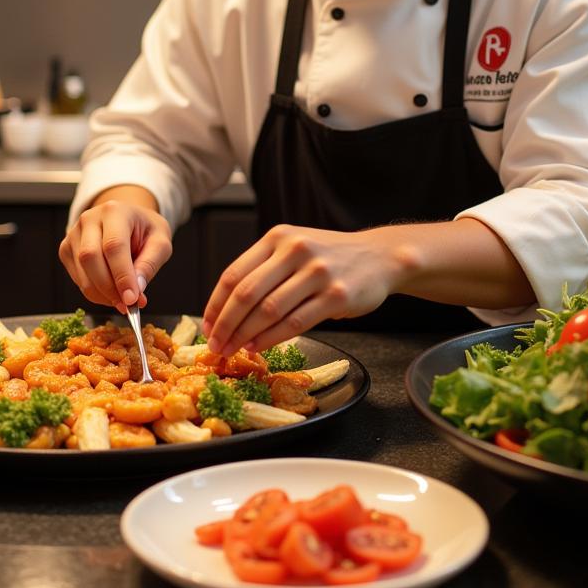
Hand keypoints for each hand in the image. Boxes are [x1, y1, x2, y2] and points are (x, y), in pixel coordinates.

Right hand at [59, 198, 171, 313]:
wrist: (130, 221)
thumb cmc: (146, 231)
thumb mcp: (160, 242)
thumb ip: (150, 264)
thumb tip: (136, 291)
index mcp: (115, 211)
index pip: (114, 245)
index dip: (122, 275)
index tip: (131, 299)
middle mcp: (89, 219)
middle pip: (90, 258)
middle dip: (109, 288)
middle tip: (127, 304)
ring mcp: (74, 233)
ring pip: (82, 271)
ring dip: (102, 294)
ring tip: (122, 300)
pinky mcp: (66, 249)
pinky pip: (77, 278)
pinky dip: (94, 292)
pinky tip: (110, 292)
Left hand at [202, 224, 401, 355]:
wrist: (379, 257)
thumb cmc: (330, 257)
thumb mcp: (294, 248)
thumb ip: (264, 269)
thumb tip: (226, 310)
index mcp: (277, 238)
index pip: (234, 274)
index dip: (216, 305)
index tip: (207, 326)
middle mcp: (295, 250)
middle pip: (246, 293)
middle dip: (226, 325)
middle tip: (216, 345)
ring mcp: (317, 272)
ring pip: (269, 310)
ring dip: (246, 335)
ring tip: (235, 349)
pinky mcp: (336, 295)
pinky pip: (296, 323)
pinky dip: (272, 339)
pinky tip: (259, 346)